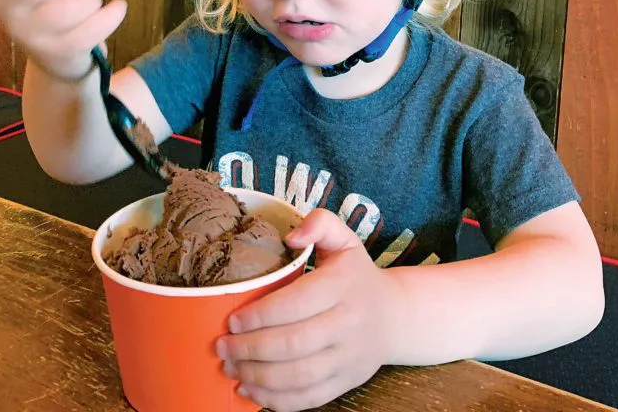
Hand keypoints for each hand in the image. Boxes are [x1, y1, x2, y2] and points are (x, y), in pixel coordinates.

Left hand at [217, 209, 402, 411]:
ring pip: (299, 375)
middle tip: (222, 346)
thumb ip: (319, 224)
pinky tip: (250, 390)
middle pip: (293, 344)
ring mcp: (349, 357)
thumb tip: (289, 236)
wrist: (395, 315)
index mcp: (343, 285)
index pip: (296, 303)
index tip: (232, 319)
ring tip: (230, 368)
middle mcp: (349, 323)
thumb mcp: (344, 240)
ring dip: (258, 376)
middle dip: (250, 348)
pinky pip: (309, 397)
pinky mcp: (346, 381)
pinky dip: (276, 400)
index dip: (260, 314)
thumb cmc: (357, 276)